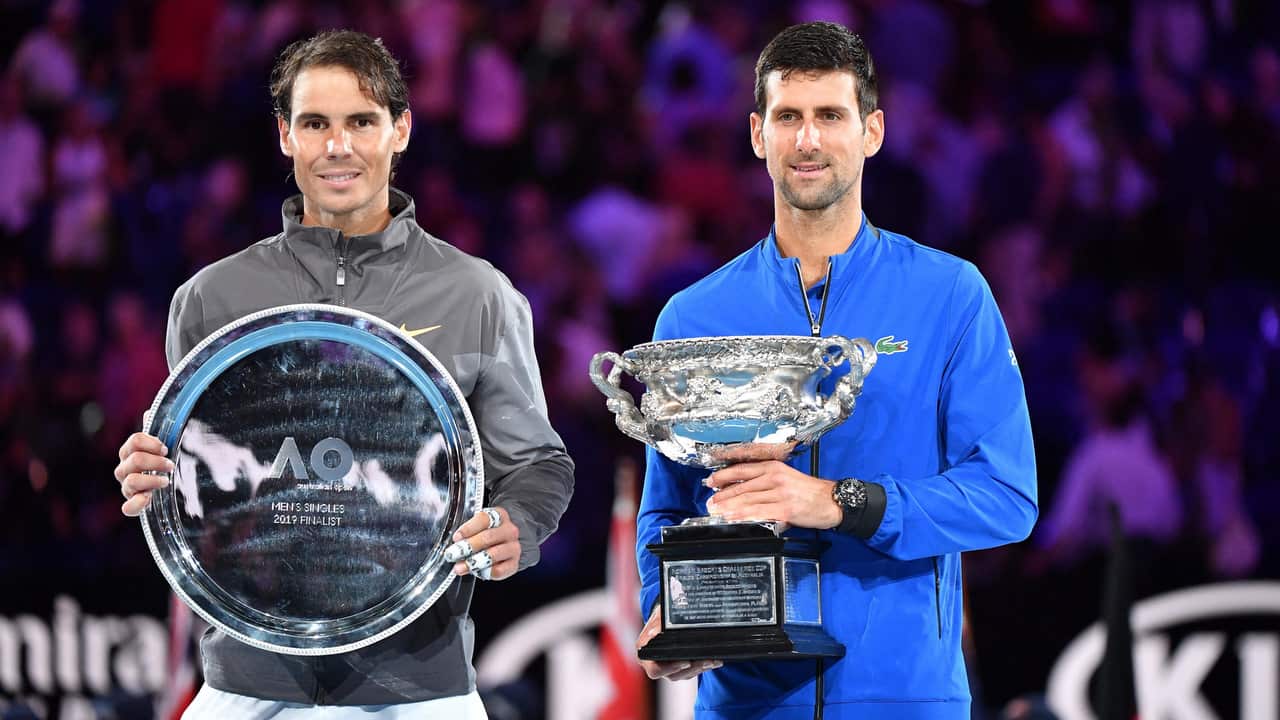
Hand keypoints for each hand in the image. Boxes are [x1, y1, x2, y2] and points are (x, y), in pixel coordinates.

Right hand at [114, 432, 173, 516]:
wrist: (171, 487)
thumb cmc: (165, 463)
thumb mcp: (164, 445)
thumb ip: (157, 430)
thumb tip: (149, 411)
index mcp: (131, 452)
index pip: (134, 442)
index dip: (150, 443)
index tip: (165, 447)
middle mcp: (125, 469)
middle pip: (134, 460)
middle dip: (155, 461)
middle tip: (171, 464)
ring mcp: (127, 488)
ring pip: (131, 481)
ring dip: (151, 480)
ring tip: (166, 481)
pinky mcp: (133, 505)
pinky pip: (127, 508)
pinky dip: (137, 504)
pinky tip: (148, 499)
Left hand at [443, 507, 520, 579]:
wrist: (503, 546)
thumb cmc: (485, 535)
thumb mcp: (476, 528)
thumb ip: (466, 533)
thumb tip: (455, 543)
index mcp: (499, 516)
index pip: (484, 519)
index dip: (469, 528)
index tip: (457, 537)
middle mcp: (509, 530)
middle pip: (488, 537)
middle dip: (468, 546)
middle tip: (453, 554)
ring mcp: (514, 548)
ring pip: (494, 554)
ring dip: (474, 562)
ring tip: (459, 568)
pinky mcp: (514, 564)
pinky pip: (499, 570)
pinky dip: (486, 572)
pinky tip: (476, 572)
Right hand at [637, 605, 721, 679]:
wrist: (664, 616)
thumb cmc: (660, 616)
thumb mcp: (659, 616)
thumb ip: (659, 623)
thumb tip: (663, 629)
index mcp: (645, 653)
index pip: (655, 670)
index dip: (670, 668)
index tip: (686, 662)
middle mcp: (654, 663)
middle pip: (673, 675)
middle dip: (692, 668)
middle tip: (706, 660)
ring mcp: (667, 667)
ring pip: (684, 674)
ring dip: (700, 668)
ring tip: (712, 660)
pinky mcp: (678, 667)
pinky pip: (690, 671)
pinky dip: (702, 666)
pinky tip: (713, 660)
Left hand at [703, 461, 841, 529]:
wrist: (832, 501)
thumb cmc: (810, 492)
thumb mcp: (787, 478)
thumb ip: (767, 482)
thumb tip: (744, 491)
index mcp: (775, 468)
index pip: (743, 469)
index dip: (724, 475)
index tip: (711, 481)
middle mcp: (775, 478)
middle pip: (742, 485)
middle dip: (722, 494)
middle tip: (709, 501)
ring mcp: (780, 493)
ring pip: (748, 499)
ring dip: (729, 505)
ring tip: (716, 510)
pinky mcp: (785, 509)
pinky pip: (759, 512)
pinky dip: (744, 515)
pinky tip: (733, 517)